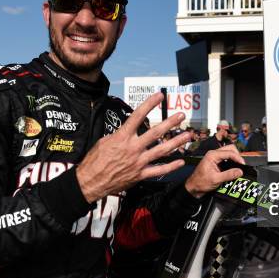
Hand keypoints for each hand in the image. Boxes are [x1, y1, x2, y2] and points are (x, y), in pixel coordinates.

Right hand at [76, 93, 190, 202]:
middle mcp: (133, 148)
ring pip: (162, 150)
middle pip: (155, 133)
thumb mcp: (103, 141)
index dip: (149, 104)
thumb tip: (128, 129)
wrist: (90, 182)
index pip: (137, 116)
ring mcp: (138, 162)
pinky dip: (171, 166)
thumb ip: (119, 135)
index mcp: (122, 137)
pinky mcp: (140, 175)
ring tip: (188, 135)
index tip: (159, 96)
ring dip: (176, 142)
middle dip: (170, 123)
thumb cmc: (94, 160)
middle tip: (181, 116)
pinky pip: (159, 170)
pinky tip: (180, 161)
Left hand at [185, 145, 244, 197]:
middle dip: (237, 156)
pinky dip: (232, 162)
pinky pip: (227, 158)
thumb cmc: (201, 182)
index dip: (238, 158)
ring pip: (229, 152)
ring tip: (239, 167)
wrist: (193, 187)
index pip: (229, 152)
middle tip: (241, 165)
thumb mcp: (216, 179)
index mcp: (212, 155)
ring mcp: (215, 157)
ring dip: (235, 158)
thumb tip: (240, 171)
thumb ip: (229, 174)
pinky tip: (234, 168)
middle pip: (230, 149)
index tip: (243, 165)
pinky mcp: (216, 162)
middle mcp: (214, 154)